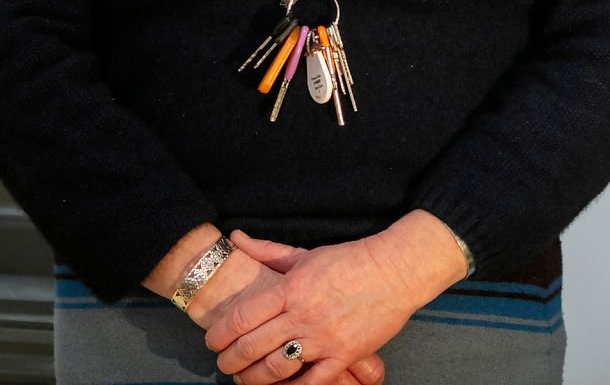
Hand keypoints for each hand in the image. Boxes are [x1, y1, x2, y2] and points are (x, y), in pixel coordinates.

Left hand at [203, 229, 443, 384]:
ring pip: (275, 369)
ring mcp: (324, 338)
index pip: (242, 317)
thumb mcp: (305, 254)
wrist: (397, 270)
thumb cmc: (349, 260)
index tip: (212, 341)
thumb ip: (267, 251)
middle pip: (251, 347)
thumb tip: (236, 238)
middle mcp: (303, 315)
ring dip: (252, 379)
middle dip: (229, 361)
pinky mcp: (345, 356)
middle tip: (223, 364)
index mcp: (291, 289)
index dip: (220, 334)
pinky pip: (311, 383)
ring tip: (244, 379)